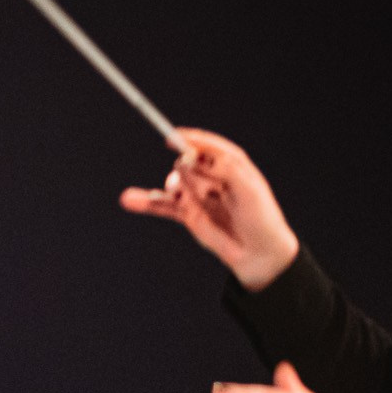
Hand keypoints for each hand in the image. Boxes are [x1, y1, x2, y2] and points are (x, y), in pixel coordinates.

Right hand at [119, 127, 299, 289]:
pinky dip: (146, 202)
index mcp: (231, 163)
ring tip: (181, 198)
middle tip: (207, 190)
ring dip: (172, 188)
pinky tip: (130, 199)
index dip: (191, 140)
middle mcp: (212, 175)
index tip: (173, 138)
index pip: (207, 146)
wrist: (259, 254)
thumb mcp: (248, 188)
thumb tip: (191, 158)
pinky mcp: (188, 213)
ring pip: (175, 182)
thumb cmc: (262, 218)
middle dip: (190, 172)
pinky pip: (163, 205)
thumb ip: (222, 168)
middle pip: (188, 163)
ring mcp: (198, 194)